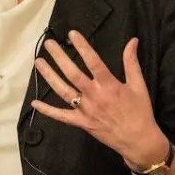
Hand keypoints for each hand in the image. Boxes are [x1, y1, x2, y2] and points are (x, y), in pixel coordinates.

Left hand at [30, 32, 167, 167]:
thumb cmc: (139, 111)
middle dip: (59, 57)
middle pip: (73, 74)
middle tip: (49, 44)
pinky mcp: (81, 123)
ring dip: (49, 76)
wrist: (138, 140)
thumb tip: (132, 41)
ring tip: (39, 63)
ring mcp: (85, 110)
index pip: (93, 62)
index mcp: (109, 85)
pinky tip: (35, 103)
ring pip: (63, 91)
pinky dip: (47, 110)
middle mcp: (94, 96)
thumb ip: (132, 62)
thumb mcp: (138, 85)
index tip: (72, 34)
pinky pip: (61, 116)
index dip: (82, 46)